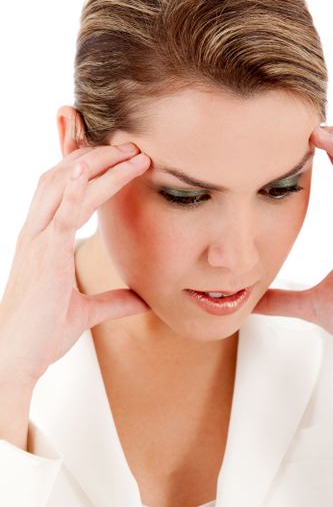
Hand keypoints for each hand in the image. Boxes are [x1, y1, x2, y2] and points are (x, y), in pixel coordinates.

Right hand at [0, 142, 151, 385]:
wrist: (15, 359)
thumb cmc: (41, 335)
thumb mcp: (85, 312)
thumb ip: (114, 301)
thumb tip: (143, 300)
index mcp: (42, 241)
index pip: (62, 190)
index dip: (86, 168)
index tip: (118, 157)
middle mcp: (36, 233)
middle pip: (62, 177)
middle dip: (96, 156)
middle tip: (131, 146)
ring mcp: (38, 242)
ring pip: (64, 186)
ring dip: (98, 165)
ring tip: (130, 152)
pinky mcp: (45, 256)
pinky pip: (60, 215)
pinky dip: (75, 189)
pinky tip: (88, 169)